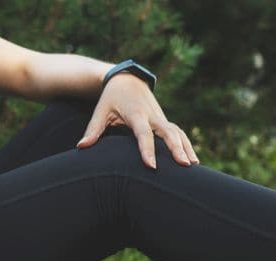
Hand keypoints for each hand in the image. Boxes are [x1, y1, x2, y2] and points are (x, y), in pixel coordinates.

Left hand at [76, 73, 197, 168]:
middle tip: (184, 165)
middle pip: (168, 132)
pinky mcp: (164, 120)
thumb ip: (93, 130)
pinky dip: (186, 144)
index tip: (151, 166)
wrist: (127, 79)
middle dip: (176, 148)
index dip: (147, 150)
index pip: (143, 134)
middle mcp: (152, 115)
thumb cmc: (111, 98)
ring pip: (177, 132)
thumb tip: (81, 147)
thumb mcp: (100, 111)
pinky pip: (178, 133)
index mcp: (136, 114)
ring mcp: (160, 117)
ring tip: (193, 165)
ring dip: (186, 147)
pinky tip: (192, 159)